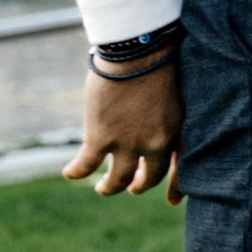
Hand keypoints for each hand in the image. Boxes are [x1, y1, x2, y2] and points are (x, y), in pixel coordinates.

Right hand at [65, 56, 182, 199]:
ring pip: (117, 180)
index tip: (172, 201)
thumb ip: (170, 112)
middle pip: (148, 177)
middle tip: (132, 187)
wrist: (138, 50)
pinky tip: (70, 172)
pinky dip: (76, 171)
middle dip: (139, 185)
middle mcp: (155, 143)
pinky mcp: (100, 138)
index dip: (176, 188)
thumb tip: (161, 116)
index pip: (182, 169)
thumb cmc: (159, 58)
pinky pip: (86, 165)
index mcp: (177, 131)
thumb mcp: (176, 91)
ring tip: (103, 188)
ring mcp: (127, 144)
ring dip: (109, 187)